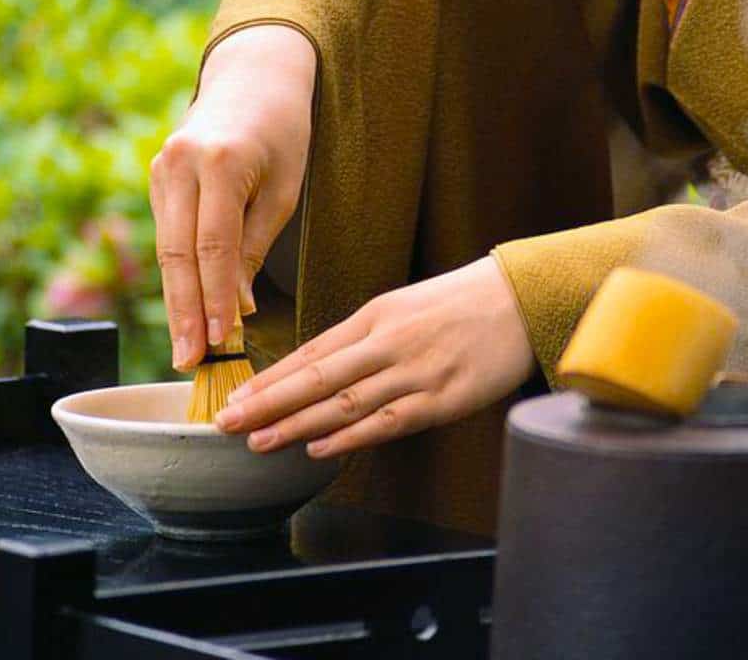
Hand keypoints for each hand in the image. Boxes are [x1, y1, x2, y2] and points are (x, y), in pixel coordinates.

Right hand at [150, 24, 314, 369]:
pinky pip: (167, 235)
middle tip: (188, 361)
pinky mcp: (156, 176)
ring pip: (166, 249)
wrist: (253, 75)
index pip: (213, 246)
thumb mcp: (285, 189)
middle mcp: (180, 162)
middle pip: (177, 254)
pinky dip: (177, 275)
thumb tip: (234, 306)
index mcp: (221, 161)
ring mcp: (161, 167)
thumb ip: (254, 246)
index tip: (216, 341)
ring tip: (186, 348)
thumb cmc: (283, 131)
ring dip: (175, 301)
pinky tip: (185, 311)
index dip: (212, 298)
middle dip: (183, 312)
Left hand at [215, 257, 535, 457]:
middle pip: (316, 377)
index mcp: (375, 316)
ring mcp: (415, 371)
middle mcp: (388, 343)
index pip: (311, 351)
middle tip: (227, 423)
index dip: (270, 378)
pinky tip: (320, 448)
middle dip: (267, 403)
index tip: (236, 397)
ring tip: (259, 442)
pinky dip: (352, 436)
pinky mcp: (443, 398)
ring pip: (345, 402)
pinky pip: (389, 422)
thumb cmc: (461, 304)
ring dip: (297, 424)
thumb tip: (318, 369)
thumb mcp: (404, 307)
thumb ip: (364, 338)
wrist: (521, 299)